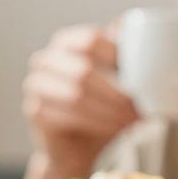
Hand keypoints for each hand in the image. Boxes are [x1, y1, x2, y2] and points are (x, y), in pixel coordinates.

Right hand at [22, 24, 140, 171]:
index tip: (142, 76)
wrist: (79, 148)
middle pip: (83, 70)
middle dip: (115, 92)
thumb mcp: (119, 79)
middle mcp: (45, 60)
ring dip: (108, 110)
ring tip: (131, 120)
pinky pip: (66, 116)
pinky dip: (95, 123)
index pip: (90, 40)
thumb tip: (141, 30)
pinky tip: (114, 129)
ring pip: (75, 96)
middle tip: (139, 107)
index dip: (117, 57)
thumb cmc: (102, 108)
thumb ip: (126, 55)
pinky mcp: (34, 111)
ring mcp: (36, 85)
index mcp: (66, 42)